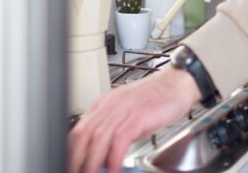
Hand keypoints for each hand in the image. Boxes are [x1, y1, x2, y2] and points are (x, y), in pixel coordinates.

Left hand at [69, 65, 200, 172]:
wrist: (178, 83)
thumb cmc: (155, 99)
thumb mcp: (127, 114)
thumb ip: (112, 134)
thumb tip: (102, 159)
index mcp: (103, 104)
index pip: (77, 131)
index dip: (69, 151)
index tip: (71, 165)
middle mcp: (109, 105)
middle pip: (82, 135)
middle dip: (75, 159)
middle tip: (74, 172)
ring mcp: (124, 109)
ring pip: (98, 139)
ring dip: (92, 163)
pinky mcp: (139, 114)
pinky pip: (120, 139)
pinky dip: (114, 157)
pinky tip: (114, 169)